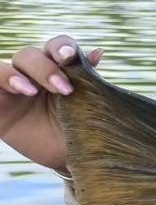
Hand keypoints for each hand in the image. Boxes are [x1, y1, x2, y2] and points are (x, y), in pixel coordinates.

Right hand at [0, 36, 101, 173]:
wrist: (67, 158)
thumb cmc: (81, 130)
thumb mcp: (87, 106)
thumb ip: (88, 80)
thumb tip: (97, 52)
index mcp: (60, 68)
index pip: (58, 46)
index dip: (63, 46)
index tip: (70, 57)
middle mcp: (35, 73)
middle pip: (31, 54)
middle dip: (46, 68)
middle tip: (64, 90)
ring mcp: (14, 86)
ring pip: (9, 64)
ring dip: (17, 74)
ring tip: (32, 91)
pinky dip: (2, 79)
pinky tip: (19, 91)